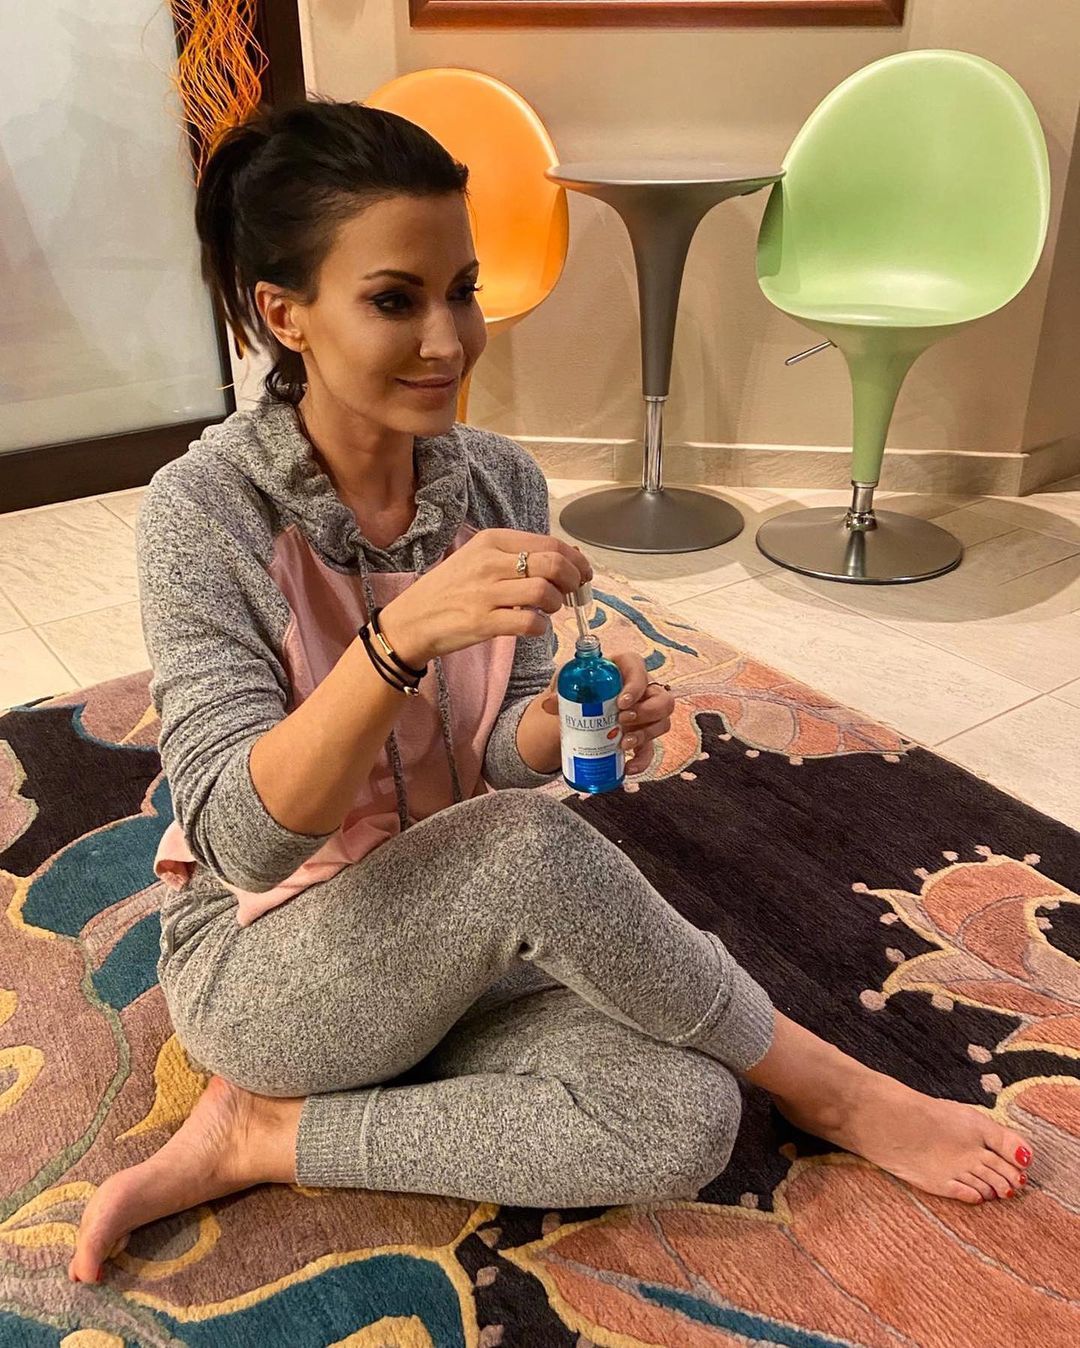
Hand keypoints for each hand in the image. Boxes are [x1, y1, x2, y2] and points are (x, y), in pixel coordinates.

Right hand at [379, 529, 591, 666]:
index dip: (576, 560)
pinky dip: (541, 627)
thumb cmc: (449, 590)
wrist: (411, 620)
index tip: (582, 573)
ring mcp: (486, 593)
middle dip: (573, 580)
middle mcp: (490, 563)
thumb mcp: (478, 559)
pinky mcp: (483, 623)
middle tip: (572, 592)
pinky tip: (534, 626)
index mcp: (491, 541)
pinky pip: (529, 623)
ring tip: (549, 610)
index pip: (549, 543)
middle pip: (553, 563)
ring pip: (545, 592)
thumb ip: (517, 556)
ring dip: (557, 604)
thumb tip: (566, 557)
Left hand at [540, 651, 674, 776]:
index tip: (621, 702)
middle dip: (646, 712)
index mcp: (625, 669)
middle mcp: (642, 691)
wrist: (575, 707)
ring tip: (622, 743)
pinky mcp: (642, 735)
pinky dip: (642, 761)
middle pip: (663, 699)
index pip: (639, 670)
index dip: (636, 686)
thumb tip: (550, 704)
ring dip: (645, 735)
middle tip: (622, 720)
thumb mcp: (568, 684)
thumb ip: (561, 690)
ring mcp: (645, 714)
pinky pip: (650, 749)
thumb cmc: (577, 687)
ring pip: (663, 723)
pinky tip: (628, 767)